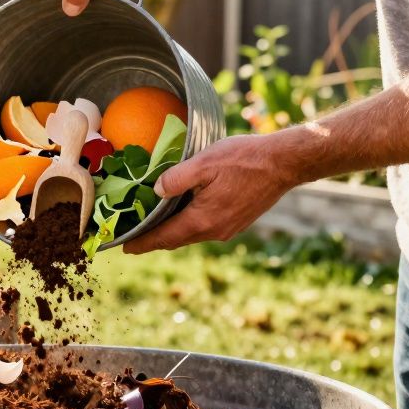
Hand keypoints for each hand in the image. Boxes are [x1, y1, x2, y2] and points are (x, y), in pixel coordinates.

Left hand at [123, 134, 300, 253]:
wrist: (284, 163)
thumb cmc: (244, 159)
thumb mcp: (203, 162)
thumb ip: (175, 179)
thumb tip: (155, 191)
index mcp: (202, 220)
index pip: (163, 238)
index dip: (141, 243)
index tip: (123, 249)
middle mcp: (214, 231)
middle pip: (175, 240)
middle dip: (153, 240)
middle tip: (133, 239)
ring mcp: (227, 229)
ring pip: (191, 235)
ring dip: (171, 232)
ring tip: (152, 226)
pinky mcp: (236, 222)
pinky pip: (205, 228)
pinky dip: (188, 225)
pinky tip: (182, 213)